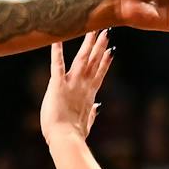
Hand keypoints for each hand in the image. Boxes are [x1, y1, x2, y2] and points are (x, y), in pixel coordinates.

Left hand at [41, 30, 112, 144]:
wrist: (65, 139)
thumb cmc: (73, 134)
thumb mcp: (85, 123)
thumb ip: (91, 113)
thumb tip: (97, 105)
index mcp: (88, 94)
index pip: (99, 73)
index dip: (105, 61)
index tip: (111, 50)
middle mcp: (83, 86)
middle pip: (93, 61)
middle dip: (99, 45)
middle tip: (105, 30)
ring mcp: (72, 84)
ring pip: (81, 59)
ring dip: (88, 43)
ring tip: (94, 29)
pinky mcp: (58, 85)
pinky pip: (57, 64)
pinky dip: (56, 51)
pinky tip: (56, 38)